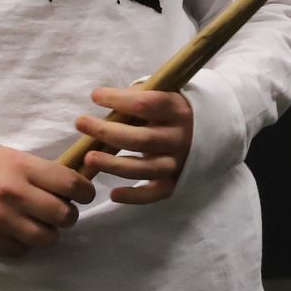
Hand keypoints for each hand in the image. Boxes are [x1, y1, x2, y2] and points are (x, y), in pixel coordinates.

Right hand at [0, 144, 93, 259]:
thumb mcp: (14, 157)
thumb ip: (43, 171)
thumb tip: (80, 184)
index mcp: (22, 168)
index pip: (70, 184)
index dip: (85, 191)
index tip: (84, 194)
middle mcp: (13, 194)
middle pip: (64, 215)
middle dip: (68, 214)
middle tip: (60, 210)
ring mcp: (1, 220)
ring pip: (47, 238)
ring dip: (48, 232)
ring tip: (38, 222)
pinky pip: (23, 251)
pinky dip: (24, 243)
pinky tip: (15, 230)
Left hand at [74, 86, 194, 205]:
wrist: (210, 132)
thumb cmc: (172, 110)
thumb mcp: (164, 94)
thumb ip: (138, 96)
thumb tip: (104, 100)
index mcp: (178, 110)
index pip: (147, 104)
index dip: (119, 100)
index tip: (95, 96)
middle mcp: (180, 138)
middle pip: (141, 138)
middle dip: (107, 132)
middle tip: (80, 123)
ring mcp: (179, 163)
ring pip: (144, 168)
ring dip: (113, 165)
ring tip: (88, 158)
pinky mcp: (176, 182)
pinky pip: (155, 194)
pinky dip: (134, 196)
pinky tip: (113, 194)